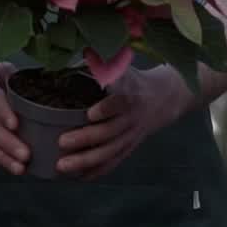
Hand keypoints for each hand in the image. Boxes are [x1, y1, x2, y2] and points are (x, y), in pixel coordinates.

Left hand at [56, 66, 188, 179]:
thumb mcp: (123, 66)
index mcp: (131, 95)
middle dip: (85, 139)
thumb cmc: (134, 79)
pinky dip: (97, 171)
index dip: (106, 109)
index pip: (120, 103)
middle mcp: (132, 118)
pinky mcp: (130, 147)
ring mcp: (131, 136)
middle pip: (110, 132)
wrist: (165, 98)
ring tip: (62, 165)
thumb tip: (80, 48)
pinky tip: (78, 177)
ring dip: (86, 161)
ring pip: (109, 152)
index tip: (90, 113)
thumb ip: (103, 61)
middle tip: (61, 142)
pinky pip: (113, 162)